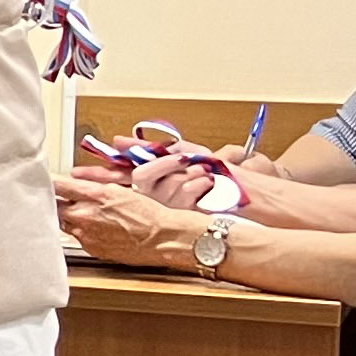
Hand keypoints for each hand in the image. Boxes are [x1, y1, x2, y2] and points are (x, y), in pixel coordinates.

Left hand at [53, 173, 196, 270]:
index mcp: (94, 195)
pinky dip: (81, 232)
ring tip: (86, 215)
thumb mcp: (119, 190)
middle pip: (55, 206)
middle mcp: (84, 215)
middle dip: (58, 202)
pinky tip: (97, 229)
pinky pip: (77, 237)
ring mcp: (85, 234)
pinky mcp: (90, 248)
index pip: (58, 185)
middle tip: (65, 199)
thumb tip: (73, 184)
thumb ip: (92, 188)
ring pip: (64, 222)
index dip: (49, 183)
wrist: (162, 237)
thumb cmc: (147, 213)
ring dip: (69, 217)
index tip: (43, 181)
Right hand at [120, 147, 235, 211]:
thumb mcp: (185, 151)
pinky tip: (207, 183)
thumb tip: (121, 141)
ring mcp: (167, 203)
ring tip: (202, 172)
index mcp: (150, 176)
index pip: (124, 168)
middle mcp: (154, 192)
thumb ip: (159, 147)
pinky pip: (185, 194)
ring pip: (167, 183)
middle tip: (183, 158)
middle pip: (143, 174)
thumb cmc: (212, 168)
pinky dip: (200, 184)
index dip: (115, 163)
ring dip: (189, 172)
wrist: (239, 185)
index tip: (116, 146)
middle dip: (166, 163)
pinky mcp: (183, 213)